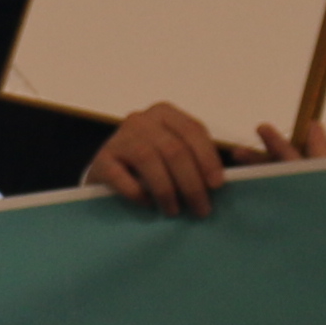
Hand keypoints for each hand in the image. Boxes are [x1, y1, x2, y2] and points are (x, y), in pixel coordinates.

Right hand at [83, 103, 289, 217]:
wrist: (106, 176)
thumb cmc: (152, 169)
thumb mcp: (175, 156)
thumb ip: (195, 160)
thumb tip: (224, 184)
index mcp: (165, 113)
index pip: (193, 131)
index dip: (208, 159)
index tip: (218, 186)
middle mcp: (141, 119)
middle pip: (174, 149)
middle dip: (191, 183)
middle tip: (201, 210)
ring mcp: (118, 137)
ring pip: (150, 160)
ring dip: (167, 190)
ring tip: (174, 211)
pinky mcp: (101, 159)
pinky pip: (122, 176)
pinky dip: (138, 193)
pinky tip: (148, 205)